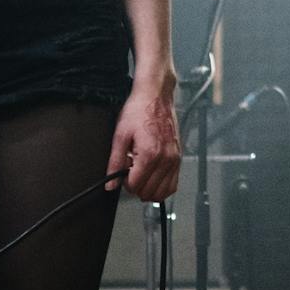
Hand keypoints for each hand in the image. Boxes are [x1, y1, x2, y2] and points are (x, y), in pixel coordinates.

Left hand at [105, 84, 180, 202]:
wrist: (155, 96)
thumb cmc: (139, 111)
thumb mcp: (120, 135)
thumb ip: (115, 162)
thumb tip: (111, 184)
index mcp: (149, 154)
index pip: (136, 186)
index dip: (125, 183)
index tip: (123, 173)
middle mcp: (165, 159)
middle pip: (149, 192)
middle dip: (137, 186)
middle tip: (131, 171)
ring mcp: (174, 160)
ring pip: (162, 193)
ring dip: (149, 189)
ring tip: (141, 174)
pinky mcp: (178, 158)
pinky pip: (173, 184)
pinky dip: (162, 187)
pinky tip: (153, 177)